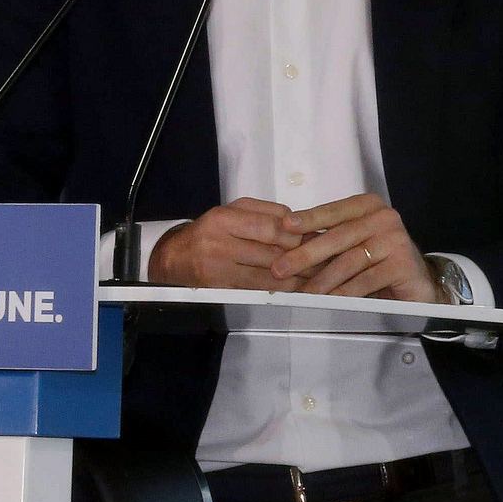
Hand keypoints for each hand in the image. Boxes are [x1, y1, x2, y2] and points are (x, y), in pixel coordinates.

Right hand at [148, 198, 306, 289]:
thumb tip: (299, 223)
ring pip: (269, 276)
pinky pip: (258, 290)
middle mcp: (220, 244)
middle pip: (272, 253)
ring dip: (297, 278)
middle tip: (327, 260)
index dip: (297, 236)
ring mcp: (220, 270)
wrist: (175, 257)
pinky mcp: (221, 289)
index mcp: (225, 219)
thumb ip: (266, 212)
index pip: (271, 228)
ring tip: (319, 277)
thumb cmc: (211, 230)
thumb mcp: (233, 210)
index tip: (318, 239)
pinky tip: (297, 288)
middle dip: (303, 258)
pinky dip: (280, 290)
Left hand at [271, 193, 442, 301]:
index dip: (309, 219)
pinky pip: (366, 280)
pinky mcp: (403, 264)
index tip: (285, 226)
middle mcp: (384, 217)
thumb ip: (328, 240)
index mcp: (368, 206)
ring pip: (350, 260)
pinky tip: (329, 302)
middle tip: (280, 268)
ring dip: (322, 279)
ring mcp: (395, 240)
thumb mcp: (353, 244)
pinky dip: (345, 292)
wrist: (417, 283)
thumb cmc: (378, 261)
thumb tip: (286, 248)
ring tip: (302, 293)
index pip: (334, 211)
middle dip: (306, 254)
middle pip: (338, 236)